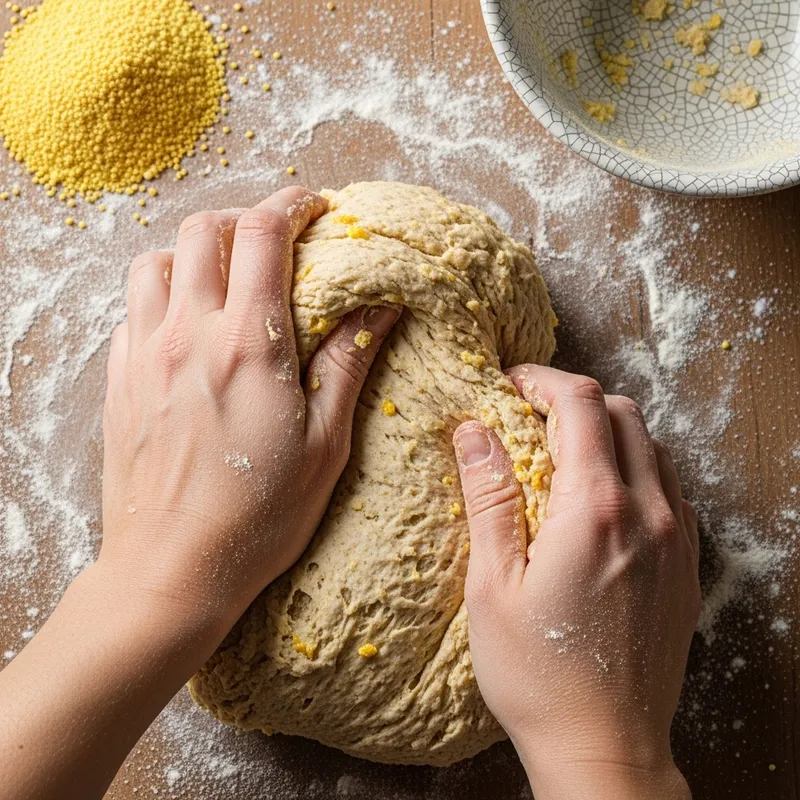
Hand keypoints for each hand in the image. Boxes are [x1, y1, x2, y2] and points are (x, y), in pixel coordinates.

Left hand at [101, 186, 398, 631]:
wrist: (171, 570)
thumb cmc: (258, 516)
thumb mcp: (325, 444)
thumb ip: (348, 362)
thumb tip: (378, 306)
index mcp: (249, 346)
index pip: (264, 235)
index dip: (293, 205)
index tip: (315, 207)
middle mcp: (190, 336)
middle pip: (205, 230)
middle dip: (245, 219)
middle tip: (276, 241)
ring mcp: (145, 356)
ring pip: (157, 261)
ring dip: (195, 253)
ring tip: (226, 280)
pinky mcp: (120, 381)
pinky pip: (134, 310)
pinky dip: (164, 297)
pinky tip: (189, 329)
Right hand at [453, 365, 698, 798]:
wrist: (605, 746)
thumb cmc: (537, 674)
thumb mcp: (493, 584)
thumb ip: (488, 497)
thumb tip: (474, 430)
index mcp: (595, 510)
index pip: (580, 404)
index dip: (541, 380)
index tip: (510, 385)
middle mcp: (648, 513)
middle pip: (622, 412)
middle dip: (573, 399)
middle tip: (529, 417)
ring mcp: (676, 539)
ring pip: (652, 445)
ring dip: (606, 431)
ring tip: (561, 453)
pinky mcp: (686, 564)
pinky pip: (670, 487)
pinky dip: (635, 468)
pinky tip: (601, 498)